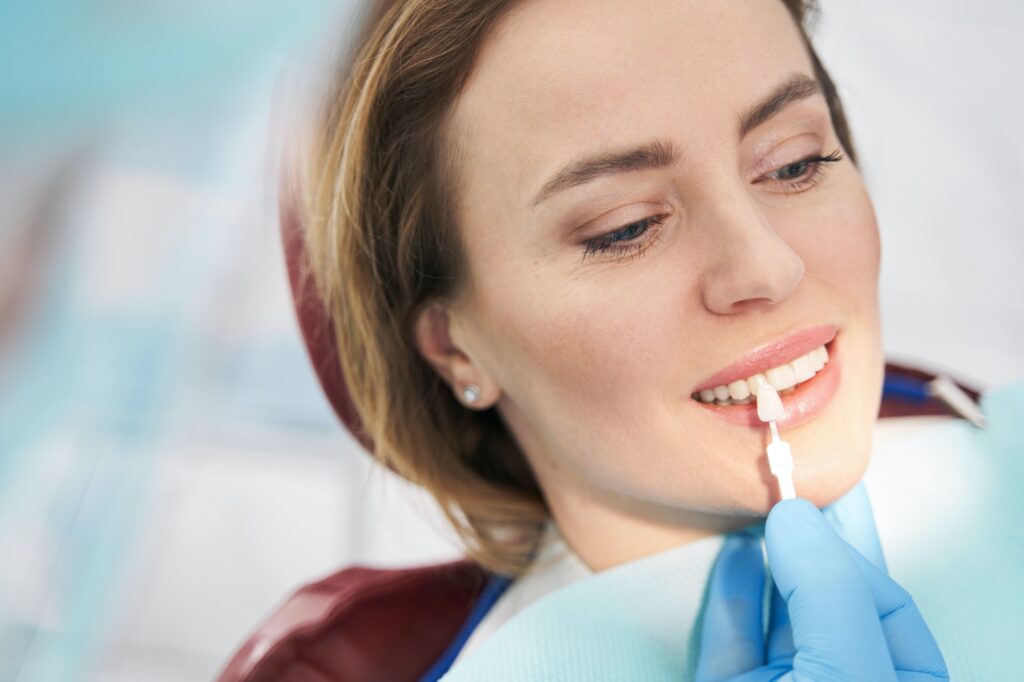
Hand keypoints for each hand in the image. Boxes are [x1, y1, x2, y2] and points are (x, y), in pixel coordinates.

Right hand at [696, 498, 948, 680]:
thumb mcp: (844, 671)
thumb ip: (827, 590)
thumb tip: (797, 516)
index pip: (888, 605)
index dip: (853, 547)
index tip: (825, 495)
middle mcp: (842, 680)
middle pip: (830, 600)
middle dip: (812, 542)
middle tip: (794, 480)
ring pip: (779, 614)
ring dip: (768, 558)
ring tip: (759, 505)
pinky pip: (733, 636)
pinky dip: (731, 591)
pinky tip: (734, 552)